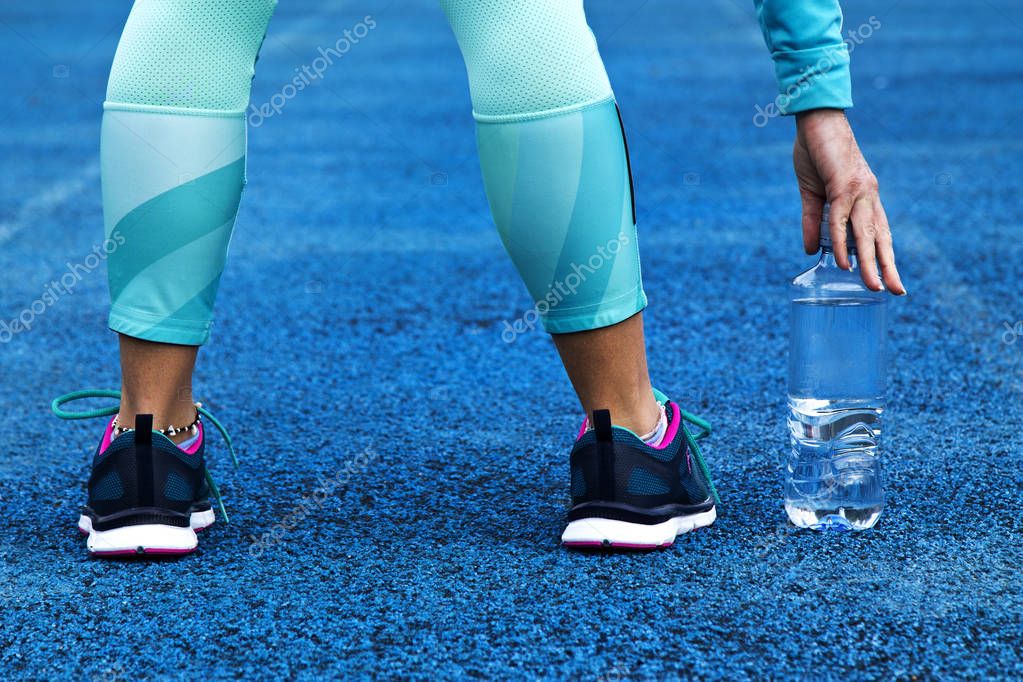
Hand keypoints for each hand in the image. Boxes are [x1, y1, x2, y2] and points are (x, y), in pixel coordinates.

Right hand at [793, 109, 905, 294]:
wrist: (815, 118)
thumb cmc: (815, 152)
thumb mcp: (811, 195)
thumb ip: (813, 223)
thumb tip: (812, 251)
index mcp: (864, 197)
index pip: (879, 233)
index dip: (884, 256)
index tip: (891, 280)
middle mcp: (868, 195)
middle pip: (880, 237)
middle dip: (887, 266)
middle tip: (895, 292)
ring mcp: (859, 190)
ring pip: (866, 233)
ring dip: (870, 262)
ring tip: (874, 286)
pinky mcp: (843, 184)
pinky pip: (842, 219)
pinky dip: (843, 242)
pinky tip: (844, 262)